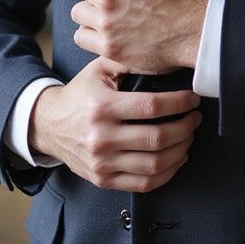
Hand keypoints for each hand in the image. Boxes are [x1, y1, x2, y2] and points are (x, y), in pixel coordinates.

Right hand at [28, 57, 201, 191]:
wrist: (49, 124)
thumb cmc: (80, 94)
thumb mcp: (98, 69)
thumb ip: (127, 62)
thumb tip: (161, 59)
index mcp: (103, 106)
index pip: (151, 107)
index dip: (179, 103)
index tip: (192, 99)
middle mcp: (102, 137)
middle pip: (157, 138)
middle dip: (185, 127)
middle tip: (195, 118)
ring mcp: (103, 162)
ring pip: (154, 165)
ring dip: (181, 151)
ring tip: (189, 136)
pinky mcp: (104, 180)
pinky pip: (144, 184)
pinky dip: (167, 173)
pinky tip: (176, 158)